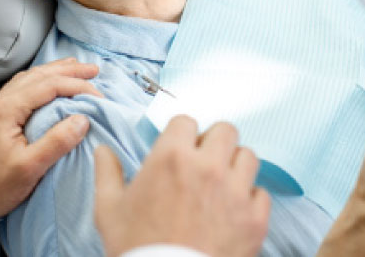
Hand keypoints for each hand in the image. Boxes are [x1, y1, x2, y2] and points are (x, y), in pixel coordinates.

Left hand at [0, 58, 101, 216]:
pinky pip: (21, 87)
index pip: (49, 85)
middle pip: (39, 75)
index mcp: (8, 109)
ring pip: (29, 78)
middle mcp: (0, 101)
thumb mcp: (30, 167)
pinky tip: (47, 84)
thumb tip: (82, 120)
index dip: (76, 85)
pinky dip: (40, 80)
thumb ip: (57, 141)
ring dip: (54, 71)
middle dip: (68, 70)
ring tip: (74, 69)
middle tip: (93, 70)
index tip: (97, 94)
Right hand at [94, 116, 270, 256]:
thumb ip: (107, 173)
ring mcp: (235, 192)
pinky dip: (250, 200)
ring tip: (222, 184)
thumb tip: (102, 151)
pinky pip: (261, 193)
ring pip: (248, 157)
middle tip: (204, 162)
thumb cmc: (137, 249)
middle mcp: (208, 167)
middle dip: (214, 143)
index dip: (181, 134)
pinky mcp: (254, 219)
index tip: (179, 149)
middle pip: (225, 131)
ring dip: (235, 166)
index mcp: (171, 157)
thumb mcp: (109, 210)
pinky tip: (234, 211)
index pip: (187, 121)